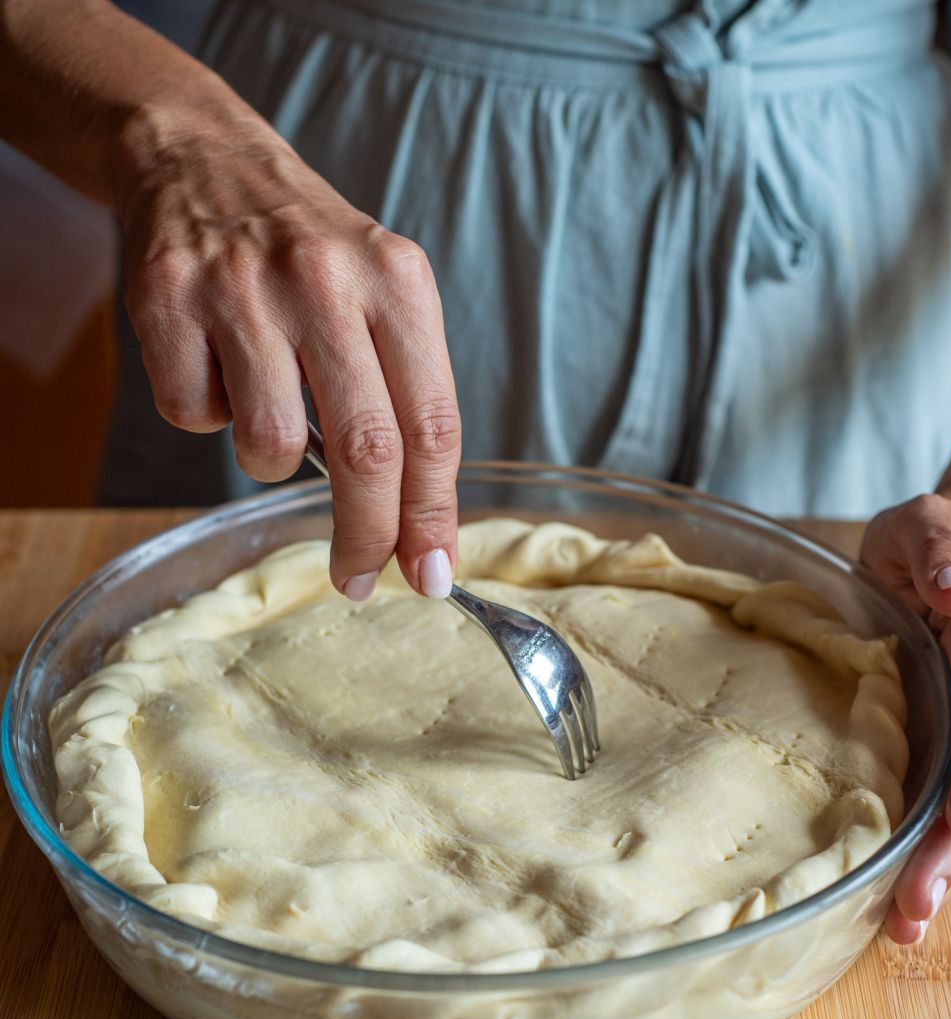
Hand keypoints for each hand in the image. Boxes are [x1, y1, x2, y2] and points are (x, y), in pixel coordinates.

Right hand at [116, 107, 459, 600]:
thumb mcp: (382, 301)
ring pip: (270, 444)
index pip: (434, 425)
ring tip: (266, 403)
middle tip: (360, 577)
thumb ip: (405, 402)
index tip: (431, 573)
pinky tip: (216, 365)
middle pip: (368, 450)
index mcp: (398, 283)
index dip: (434, 513)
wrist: (205, 162)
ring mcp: (241, 287)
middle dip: (368, 534)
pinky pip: (194, 416)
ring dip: (269, 457)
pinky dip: (208, 414)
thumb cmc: (310, 257)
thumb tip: (418, 528)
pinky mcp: (169, 298)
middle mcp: (327, 279)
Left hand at [861, 493, 950, 943]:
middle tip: (916, 905)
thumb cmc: (925, 537)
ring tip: (903, 924)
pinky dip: (928, 850)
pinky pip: (944, 804)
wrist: (926, 552)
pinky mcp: (943, 747)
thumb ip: (943, 545)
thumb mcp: (926, 523)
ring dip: (943, 867)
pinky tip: (899, 902)